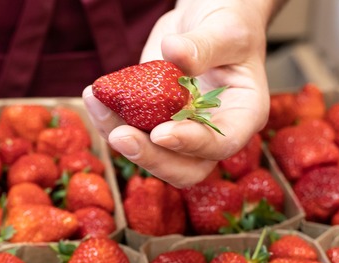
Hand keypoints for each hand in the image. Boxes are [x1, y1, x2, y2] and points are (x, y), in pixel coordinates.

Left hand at [83, 0, 282, 187]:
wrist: (206, 18)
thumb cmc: (229, 22)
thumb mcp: (225, 29)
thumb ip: (203, 45)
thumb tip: (176, 53)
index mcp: (243, 115)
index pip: (222, 144)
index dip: (192, 144)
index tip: (161, 132)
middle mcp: (213, 132)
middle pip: (186, 167)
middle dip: (151, 157)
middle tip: (121, 136)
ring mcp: (182, 131)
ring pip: (152, 155)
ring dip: (121, 137)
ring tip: (96, 103)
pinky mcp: (154, 121)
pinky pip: (131, 132)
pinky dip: (109, 119)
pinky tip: (94, 96)